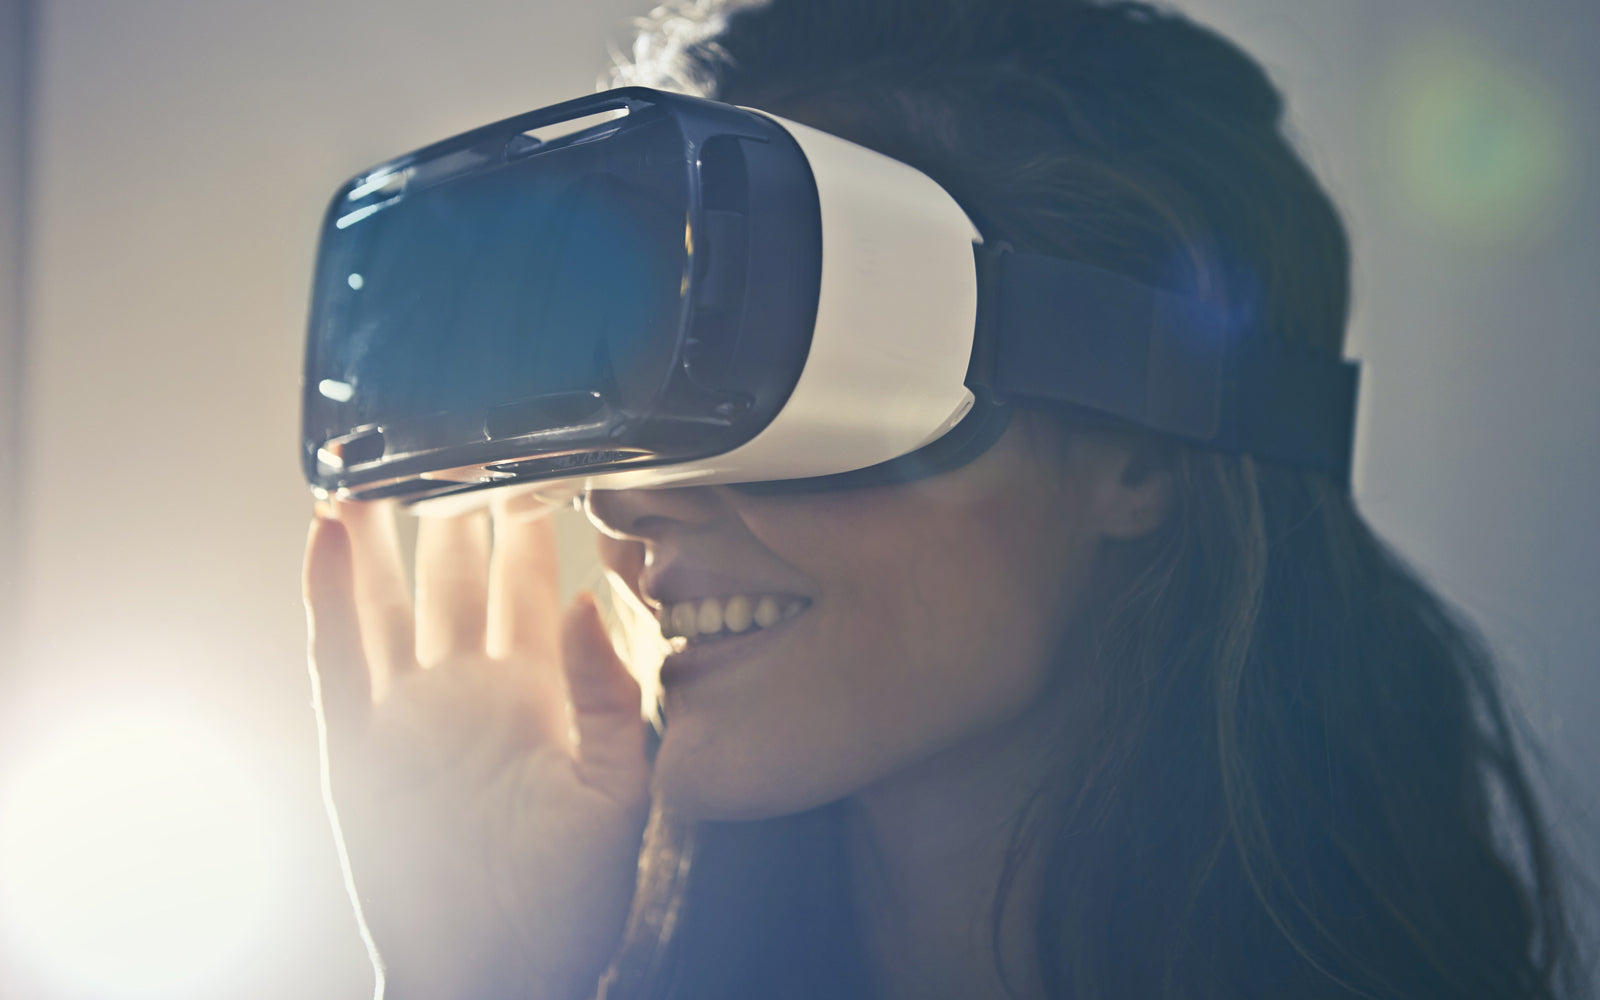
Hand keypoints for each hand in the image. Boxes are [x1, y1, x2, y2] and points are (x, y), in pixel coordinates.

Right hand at [303, 500, 649, 999]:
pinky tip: (327, 539)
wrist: (499, 972)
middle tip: (460, 440)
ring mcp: (408, 714)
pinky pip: (339, 658)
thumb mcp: (619, 790)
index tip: (541, 462)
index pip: (532, 588)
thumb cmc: (570, 898)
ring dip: (379, 539)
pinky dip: (329, 597)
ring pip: (389, 603)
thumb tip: (590, 600)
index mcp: (536, 697)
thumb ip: (610, 695)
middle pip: (455, 579)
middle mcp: (468, 693)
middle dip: (457, 511)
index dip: (532, 526)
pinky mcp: (357, 744)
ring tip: (373, 467)